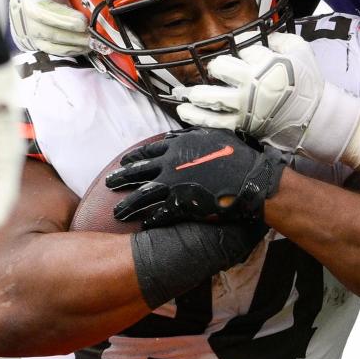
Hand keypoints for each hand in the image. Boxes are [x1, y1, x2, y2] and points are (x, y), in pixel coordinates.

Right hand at [8, 0, 89, 55]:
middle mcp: (25, 1)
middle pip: (39, 13)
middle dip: (62, 19)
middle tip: (82, 22)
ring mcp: (30, 23)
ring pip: (48, 34)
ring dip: (72, 38)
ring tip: (92, 37)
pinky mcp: (37, 40)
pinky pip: (54, 49)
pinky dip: (72, 48)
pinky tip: (88, 44)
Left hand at [106, 128, 286, 225]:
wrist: (250, 178)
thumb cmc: (237, 155)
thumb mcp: (213, 135)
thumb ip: (191, 134)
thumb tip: (177, 133)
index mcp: (177, 146)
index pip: (148, 151)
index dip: (134, 158)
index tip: (125, 162)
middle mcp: (170, 163)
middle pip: (138, 172)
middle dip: (121, 178)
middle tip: (109, 183)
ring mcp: (173, 185)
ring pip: (142, 196)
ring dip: (127, 205)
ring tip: (117, 212)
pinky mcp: (180, 204)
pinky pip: (159, 214)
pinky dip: (150, 220)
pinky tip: (144, 225)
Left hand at [177, 32, 359, 159]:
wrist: (315, 117)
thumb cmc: (308, 83)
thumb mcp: (301, 50)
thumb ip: (279, 39)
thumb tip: (258, 35)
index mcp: (267, 63)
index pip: (244, 47)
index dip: (240, 45)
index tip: (240, 48)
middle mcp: (252, 84)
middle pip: (221, 67)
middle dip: (216, 66)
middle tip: (215, 70)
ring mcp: (245, 106)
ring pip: (212, 97)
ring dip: (194, 94)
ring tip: (183, 94)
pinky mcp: (243, 125)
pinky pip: (215, 122)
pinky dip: (198, 117)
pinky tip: (185, 112)